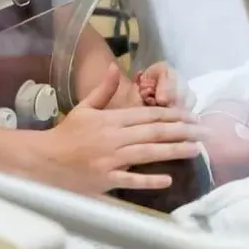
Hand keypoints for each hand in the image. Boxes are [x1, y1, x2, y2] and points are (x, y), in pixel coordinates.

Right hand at [43, 64, 202, 194]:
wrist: (44, 160)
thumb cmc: (67, 134)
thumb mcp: (84, 108)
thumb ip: (103, 89)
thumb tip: (114, 67)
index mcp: (111, 119)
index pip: (148, 115)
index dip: (172, 114)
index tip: (192, 115)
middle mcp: (115, 138)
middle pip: (154, 132)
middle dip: (182, 131)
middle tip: (204, 132)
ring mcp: (111, 160)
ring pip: (148, 153)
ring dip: (174, 151)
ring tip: (195, 149)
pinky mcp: (106, 180)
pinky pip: (130, 180)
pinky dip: (149, 180)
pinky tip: (168, 179)